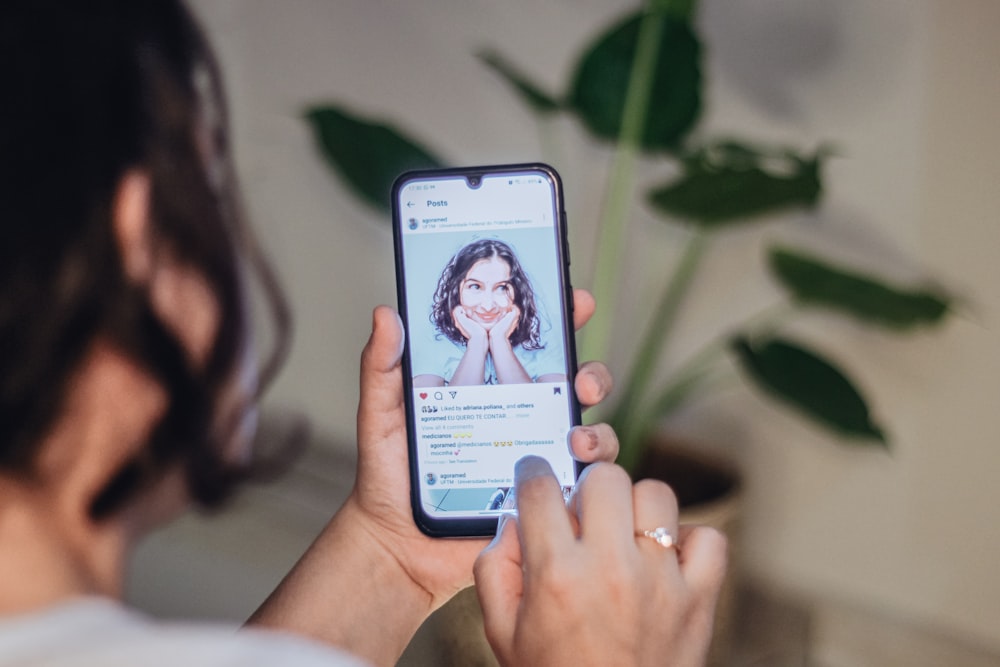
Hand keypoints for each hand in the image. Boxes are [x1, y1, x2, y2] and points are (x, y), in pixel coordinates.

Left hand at [247, 290, 617, 665]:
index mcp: (494, 392)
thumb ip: (383, 365)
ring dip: (599, 432)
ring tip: (576, 438)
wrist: (394, 544)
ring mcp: (539, 462)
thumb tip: (387, 312)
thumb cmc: (389, 475)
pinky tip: (573, 480)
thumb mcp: (381, 413)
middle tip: (581, 380)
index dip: (566, 320)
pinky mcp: (546, 504)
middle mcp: (524, 421)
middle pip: (578, 388)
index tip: (577, 302)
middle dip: (594, 375)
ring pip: (594, 437)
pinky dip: (592, 482)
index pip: (536, 350)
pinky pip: (585, 491)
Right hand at [474, 457, 727, 666]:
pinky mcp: (698, 599)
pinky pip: (709, 539)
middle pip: (604, 476)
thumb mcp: (502, 632)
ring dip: (636, 508)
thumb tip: (512, 523)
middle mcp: (610, 568)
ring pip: (656, 494)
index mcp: (556, 574)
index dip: (533, 473)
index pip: (541, 487)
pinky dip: (690, 542)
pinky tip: (666, 560)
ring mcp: (660, 581)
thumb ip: (494, 569)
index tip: (536, 477)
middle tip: (584, 514)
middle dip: (587, 487)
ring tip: (625, 536)